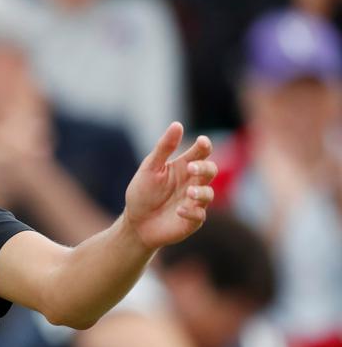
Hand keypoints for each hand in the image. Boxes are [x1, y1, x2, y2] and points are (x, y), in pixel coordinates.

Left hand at [124, 122, 217, 249]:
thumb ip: (164, 148)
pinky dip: (191, 212)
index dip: (204, 146)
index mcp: (183, 166)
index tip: (202, 142)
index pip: (200, 152)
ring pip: (209, 193)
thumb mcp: (150, 167)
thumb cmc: (142, 192)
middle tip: (191, 168)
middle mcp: (192, 182)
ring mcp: (194, 202)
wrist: (135, 222)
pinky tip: (179, 210)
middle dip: (204, 168)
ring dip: (201, 192)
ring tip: (189, 192)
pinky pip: (199, 215)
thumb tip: (177, 124)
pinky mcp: (192, 220)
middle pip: (210, 170)